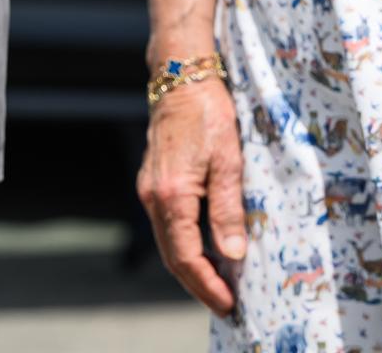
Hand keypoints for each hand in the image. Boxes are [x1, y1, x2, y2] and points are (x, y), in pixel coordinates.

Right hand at [137, 78, 246, 314]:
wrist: (181, 78)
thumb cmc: (208, 114)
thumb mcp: (228, 161)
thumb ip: (227, 210)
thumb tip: (232, 255)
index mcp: (172, 196)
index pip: (186, 257)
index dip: (207, 285)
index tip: (229, 304)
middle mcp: (153, 197)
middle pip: (173, 256)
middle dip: (199, 284)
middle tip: (225, 304)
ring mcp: (149, 190)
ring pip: (168, 242)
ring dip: (192, 266)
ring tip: (220, 283)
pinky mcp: (154, 182)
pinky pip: (168, 225)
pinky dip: (185, 244)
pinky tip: (207, 248)